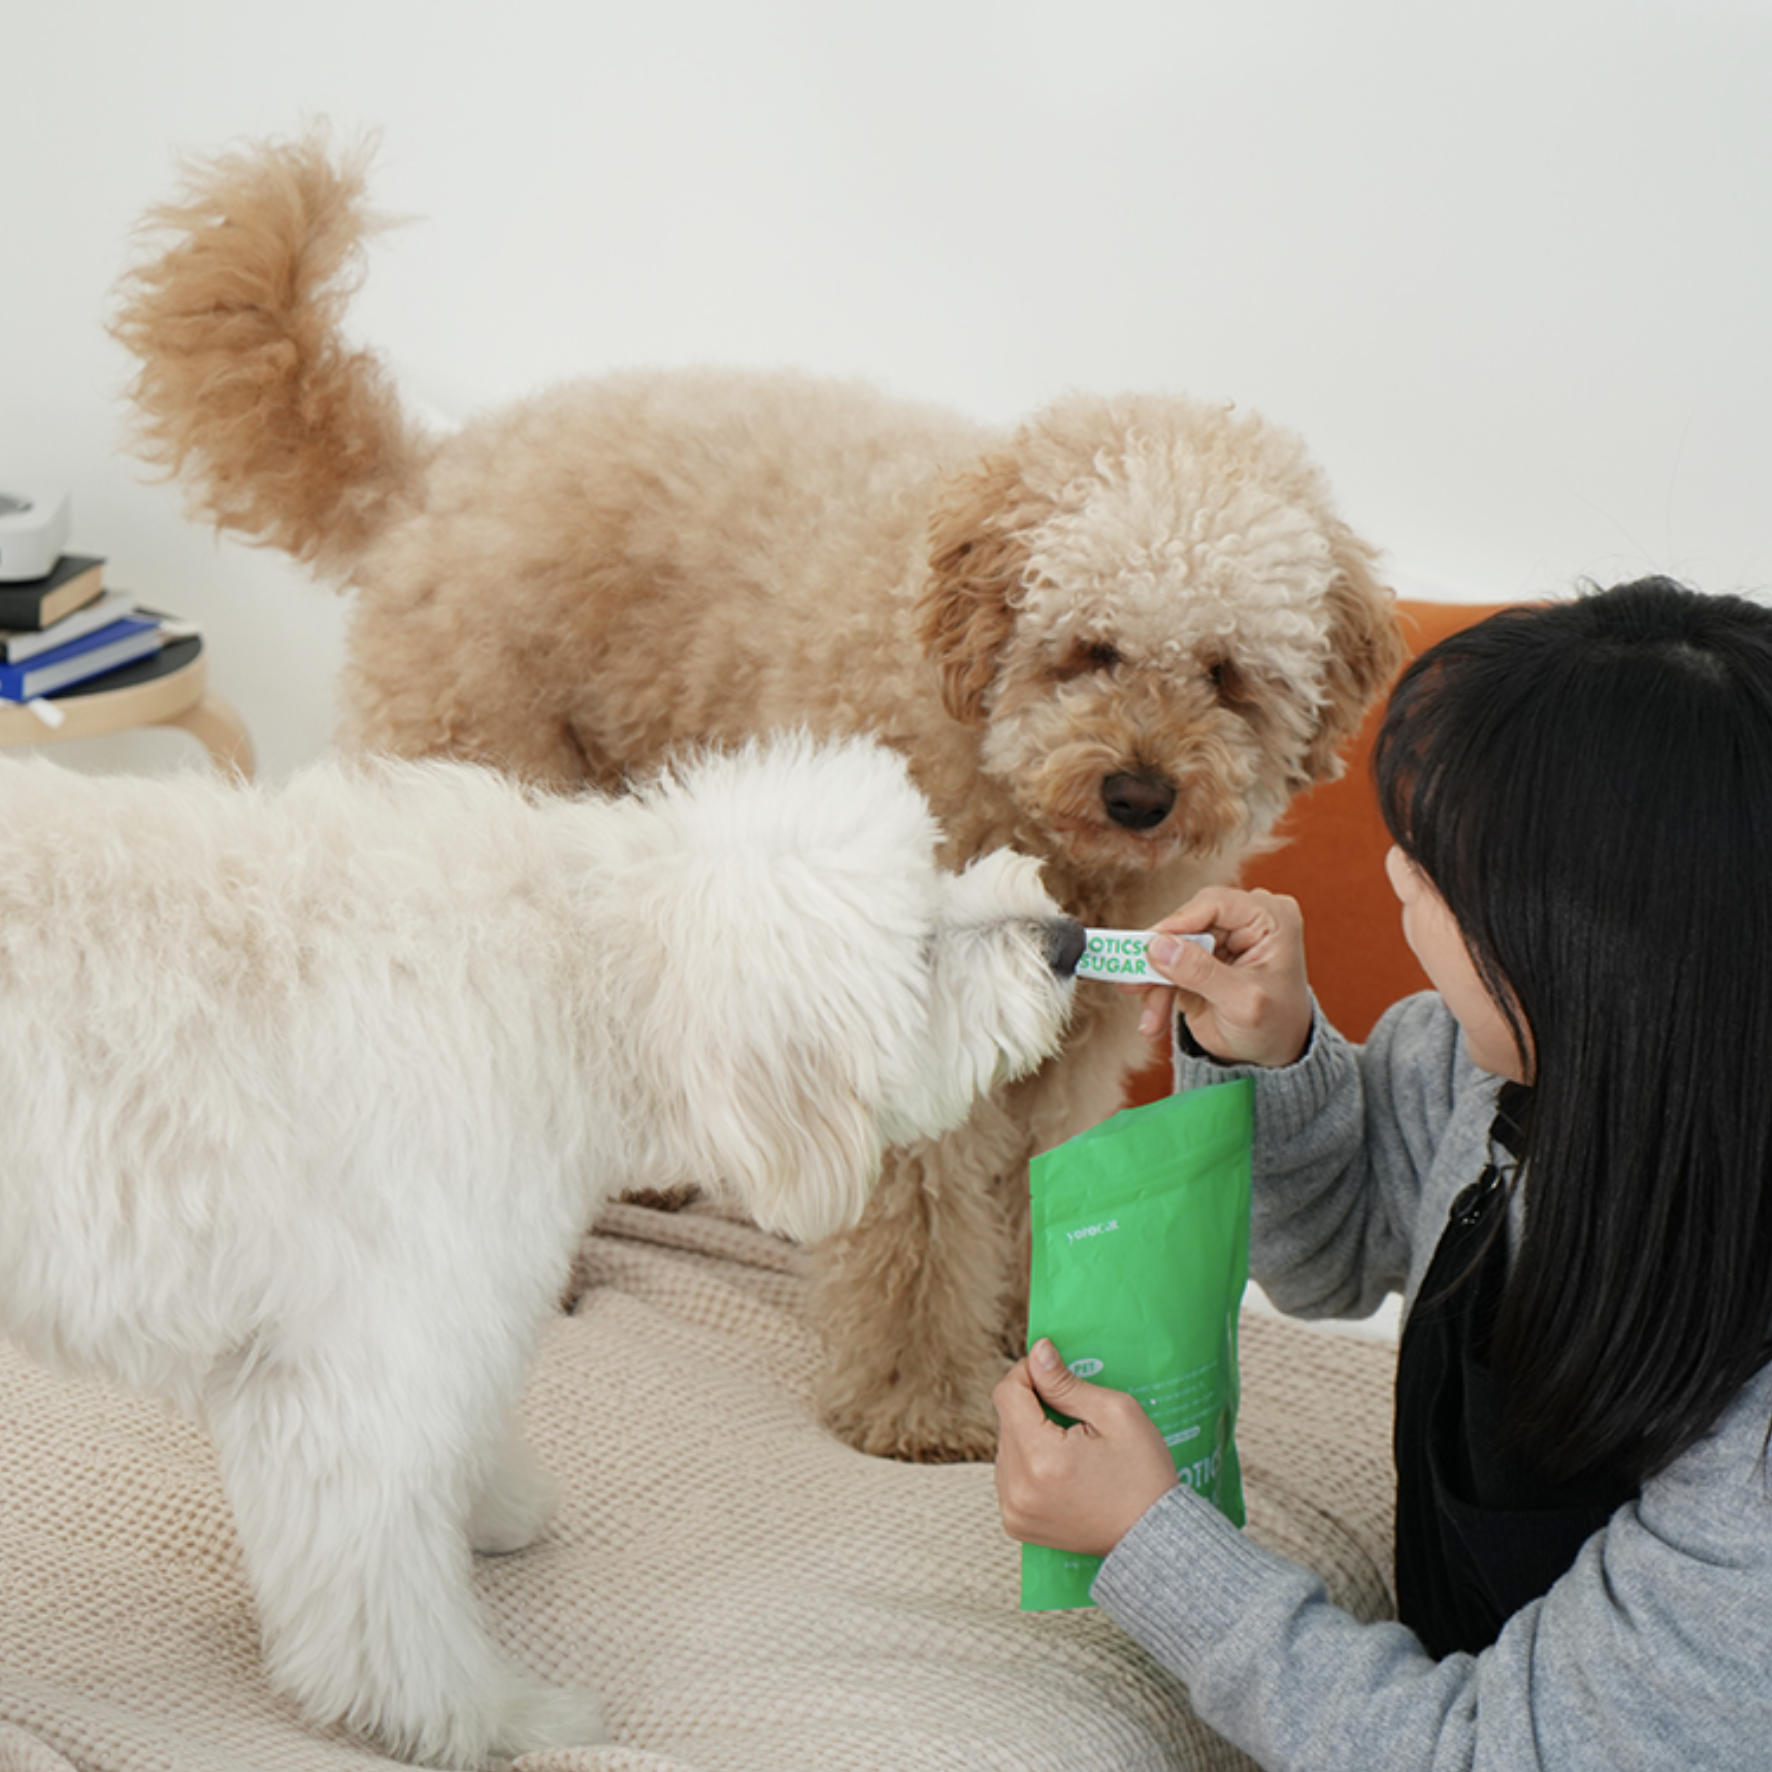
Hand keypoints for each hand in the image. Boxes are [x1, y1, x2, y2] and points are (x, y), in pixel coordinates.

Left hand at [993, 1340, 1177, 1556]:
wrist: (1152, 1539)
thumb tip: (1037, 1352)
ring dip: (1030, 1435)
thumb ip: (1066, 1382)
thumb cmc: (1142, 1474)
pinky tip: (1062, 1468)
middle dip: (1034, 1407)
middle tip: (1074, 1416)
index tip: (1054, 1374)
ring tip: (1071, 1446)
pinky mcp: (1015, 1523)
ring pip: (1006, 1446)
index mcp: (1041, 1458)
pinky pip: (1009, 1474)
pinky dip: (1029, 1463)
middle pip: (1006, 1420)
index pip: (1007, 1393)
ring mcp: (1013, 1509)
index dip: (1029, 1373)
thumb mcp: (1116, 1413)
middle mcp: (1017, 1487)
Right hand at [1131, 887, 1311, 1067]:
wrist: (1272, 1054)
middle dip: (1159, 959)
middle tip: (1133, 980)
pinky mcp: (1198, 961)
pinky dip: (1156, 994)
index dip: (1179, 921)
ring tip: (1150, 1018)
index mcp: (1269, 918)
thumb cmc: (1276, 1025)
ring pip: (1169, 949)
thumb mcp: (1243, 1002)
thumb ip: (1202, 972)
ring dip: (1154, 984)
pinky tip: (1153, 1022)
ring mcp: (1218, 941)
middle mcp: (1243, 922)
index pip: (1216, 903)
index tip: (1150, 944)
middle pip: (1186, 925)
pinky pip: (1166, 968)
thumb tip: (1159, 946)